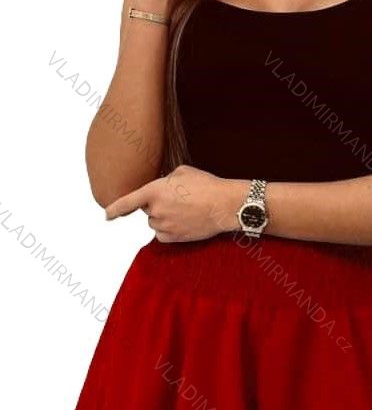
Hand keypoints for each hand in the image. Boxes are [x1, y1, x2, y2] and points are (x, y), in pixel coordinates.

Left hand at [104, 165, 248, 241]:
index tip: (107, 215)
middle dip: (157, 206)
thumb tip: (160, 187)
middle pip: (147, 211)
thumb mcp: (182, 171)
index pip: (127, 202)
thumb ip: (165, 179)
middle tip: (178, 200)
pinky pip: (162, 236)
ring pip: (155, 224)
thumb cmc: (206, 185)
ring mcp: (165, 225)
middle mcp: (156, 210)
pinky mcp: (175, 238)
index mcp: (155, 190)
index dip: (115, 209)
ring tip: (185, 211)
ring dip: (164, 218)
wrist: (225, 204)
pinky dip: (168, 230)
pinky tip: (183, 222)